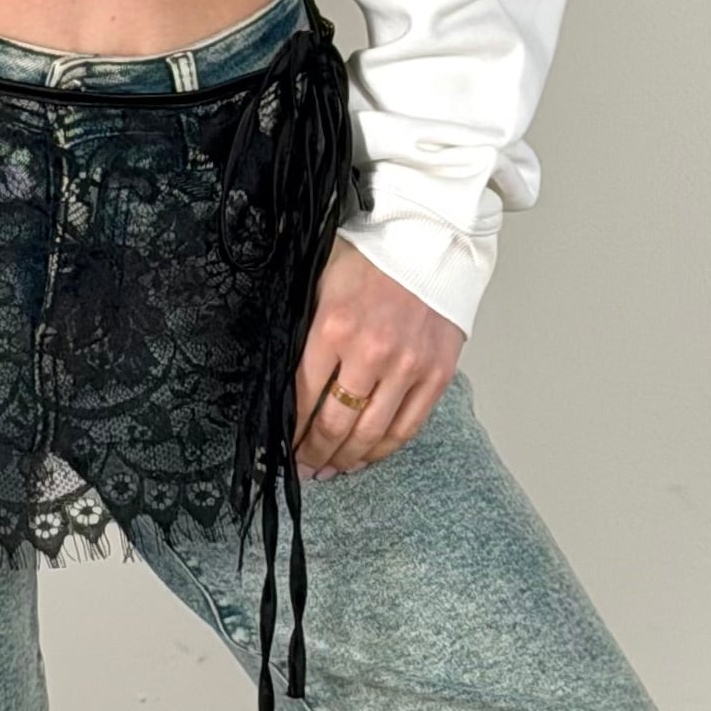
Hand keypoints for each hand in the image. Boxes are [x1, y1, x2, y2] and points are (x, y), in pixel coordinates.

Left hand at [293, 238, 463, 477]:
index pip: (302, 397)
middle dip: (313, 454)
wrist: (432, 239)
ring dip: (346, 459)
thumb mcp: (320, 278)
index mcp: (333, 328)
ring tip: (331, 470)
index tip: (281, 446)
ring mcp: (407, 367)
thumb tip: (274, 364)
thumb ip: (300, 322)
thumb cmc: (374, 255)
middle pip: (334, 424)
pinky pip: (406, 427)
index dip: (289, 431)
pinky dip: (383, 449)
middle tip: (303, 469)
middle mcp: (370, 353)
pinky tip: (367, 456)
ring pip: (370, 434)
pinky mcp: (437, 375)